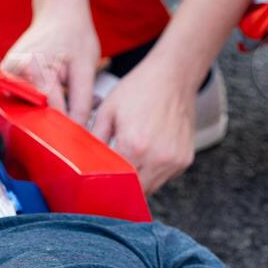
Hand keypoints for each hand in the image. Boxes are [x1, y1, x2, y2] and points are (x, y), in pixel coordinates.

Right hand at [0, 11, 102, 121]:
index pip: (48, 111)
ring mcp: (6, 75)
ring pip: (27, 110)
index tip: (79, 137)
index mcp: (31, 67)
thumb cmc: (74, 34)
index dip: (67, 126)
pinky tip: (52, 96)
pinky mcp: (7, 77)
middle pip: (33, 113)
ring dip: (45, 113)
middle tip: (73, 118)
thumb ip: (81, 103)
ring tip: (63, 99)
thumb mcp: (86, 68)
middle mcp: (11, 71)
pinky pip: (22, 101)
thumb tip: (77, 132)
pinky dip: (38, 105)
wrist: (59, 13)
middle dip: (54, 120)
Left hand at [90, 54, 194, 193]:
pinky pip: (166, 177)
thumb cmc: (139, 90)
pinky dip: (154, 172)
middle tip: (112, 177)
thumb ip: (95, 140)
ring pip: (153, 187)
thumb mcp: (108, 111)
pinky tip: (148, 153)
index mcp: (134, 145)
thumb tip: (82, 161)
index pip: (117, 182)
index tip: (98, 186)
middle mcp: (158, 157)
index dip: (106, 185)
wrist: (173, 77)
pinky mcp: (185, 159)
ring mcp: (175, 160)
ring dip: (139, 181)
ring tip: (131, 160)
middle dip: (122, 187)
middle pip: (136, 191)